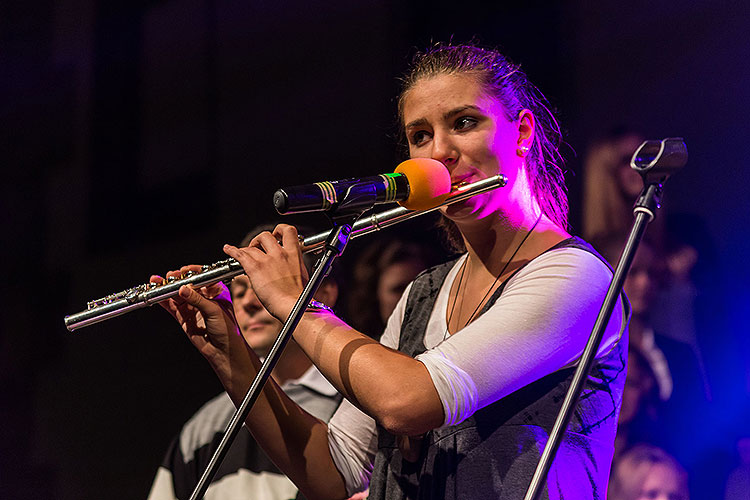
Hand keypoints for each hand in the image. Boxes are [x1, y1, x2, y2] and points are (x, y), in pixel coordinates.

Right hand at [150, 265, 253, 384]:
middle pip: (187, 284)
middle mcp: (204, 298)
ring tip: (156, 281)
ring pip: (177, 295)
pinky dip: (164, 301)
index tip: (184, 270)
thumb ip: (197, 300)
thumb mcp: (214, 311)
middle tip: (169, 276)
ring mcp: (193, 308)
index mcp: (216, 291)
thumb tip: (182, 289)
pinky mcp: (185, 318)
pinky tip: (156, 295)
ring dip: (167, 288)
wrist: (224, 351)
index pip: (203, 276)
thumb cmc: (228, 329)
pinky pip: (172, 307)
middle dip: (177, 279)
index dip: (193, 272)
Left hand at [223, 224, 308, 320]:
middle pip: (266, 235)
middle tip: (257, 247)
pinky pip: (240, 254)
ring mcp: (267, 260)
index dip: (279, 230)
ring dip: (246, 248)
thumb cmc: (299, 297)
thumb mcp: (303, 276)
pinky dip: (232, 250)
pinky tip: (228, 249)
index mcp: (294, 254)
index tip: (276, 236)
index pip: (288, 231)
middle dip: (259, 240)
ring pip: (252, 246)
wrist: (293, 305)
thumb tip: (291, 266)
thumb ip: (295, 266)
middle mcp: (280, 254)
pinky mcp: (255, 268)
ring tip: (243, 252)